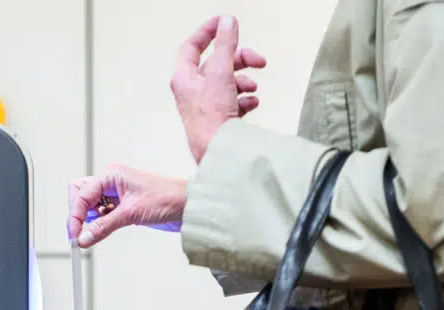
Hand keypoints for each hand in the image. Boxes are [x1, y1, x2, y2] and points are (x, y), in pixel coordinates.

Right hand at [68, 165, 187, 248]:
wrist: (189, 206)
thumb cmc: (168, 198)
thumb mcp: (131, 214)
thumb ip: (104, 226)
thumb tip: (84, 238)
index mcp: (111, 174)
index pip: (82, 194)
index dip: (75, 216)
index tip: (74, 235)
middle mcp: (111, 182)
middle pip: (80, 195)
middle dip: (78, 214)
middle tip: (80, 233)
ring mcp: (115, 194)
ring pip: (89, 206)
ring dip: (88, 220)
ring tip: (94, 233)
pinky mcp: (121, 206)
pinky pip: (101, 215)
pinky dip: (98, 224)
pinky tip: (103, 231)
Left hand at [171, 14, 265, 162]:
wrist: (219, 153)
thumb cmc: (211, 120)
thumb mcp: (220, 73)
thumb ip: (225, 45)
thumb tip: (227, 22)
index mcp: (184, 78)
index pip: (191, 46)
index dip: (207, 32)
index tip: (225, 23)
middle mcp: (192, 92)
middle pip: (217, 63)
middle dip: (240, 59)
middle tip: (259, 60)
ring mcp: (205, 106)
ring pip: (228, 82)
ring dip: (244, 81)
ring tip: (253, 88)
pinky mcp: (218, 120)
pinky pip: (234, 102)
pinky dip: (245, 99)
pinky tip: (251, 103)